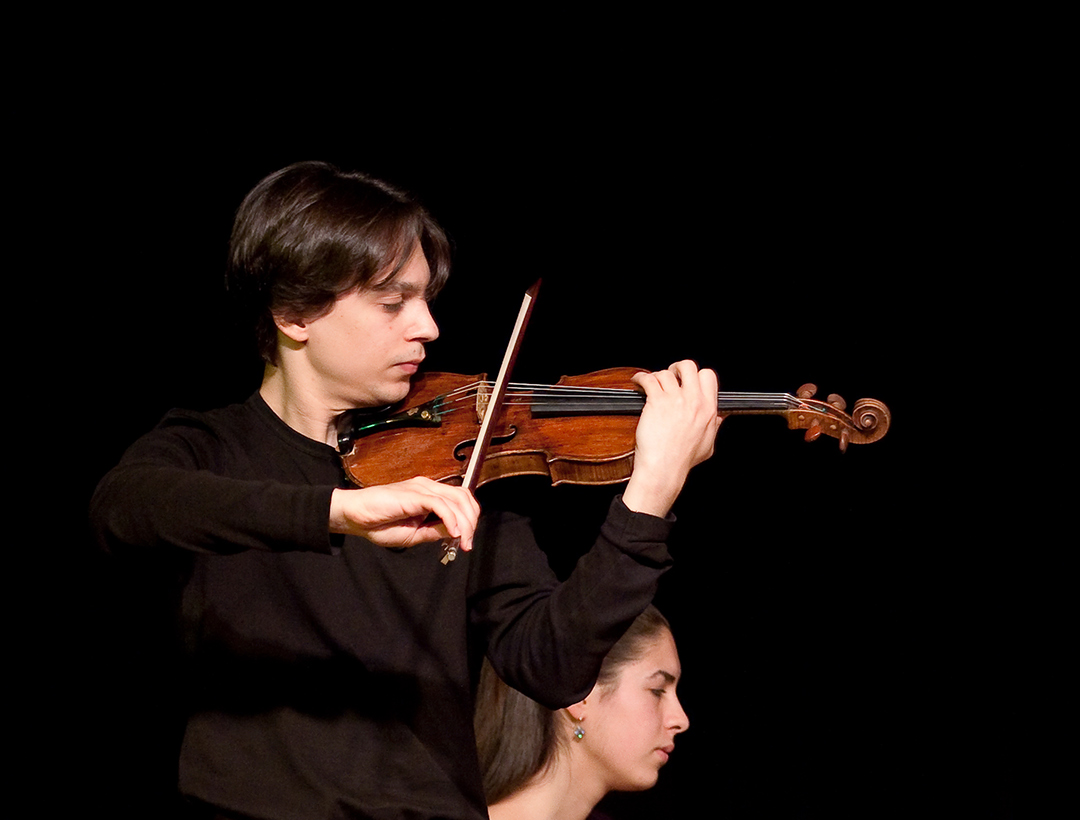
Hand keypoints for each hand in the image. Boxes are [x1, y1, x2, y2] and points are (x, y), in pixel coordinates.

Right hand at [329, 477, 480, 550]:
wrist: (354, 516)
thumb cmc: (379, 524)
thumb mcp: (414, 535)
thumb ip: (435, 531)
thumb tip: (457, 533)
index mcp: (429, 495)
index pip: (461, 500)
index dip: (469, 520)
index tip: (466, 542)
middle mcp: (428, 487)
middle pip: (464, 498)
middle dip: (471, 522)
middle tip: (467, 544)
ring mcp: (422, 488)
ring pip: (456, 500)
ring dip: (464, 523)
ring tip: (462, 541)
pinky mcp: (414, 494)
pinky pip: (440, 504)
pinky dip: (451, 519)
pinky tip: (453, 533)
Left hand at [623, 360, 720, 516]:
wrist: (664, 467)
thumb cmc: (682, 460)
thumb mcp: (708, 445)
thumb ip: (714, 428)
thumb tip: (718, 418)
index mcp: (707, 409)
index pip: (708, 376)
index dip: (696, 375)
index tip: (688, 381)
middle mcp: (693, 400)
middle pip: (688, 366)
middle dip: (677, 368)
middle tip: (670, 375)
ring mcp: (674, 400)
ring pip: (666, 373)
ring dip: (657, 376)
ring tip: (651, 382)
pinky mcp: (656, 401)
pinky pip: (649, 379)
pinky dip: (641, 377)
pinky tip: (638, 381)